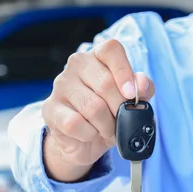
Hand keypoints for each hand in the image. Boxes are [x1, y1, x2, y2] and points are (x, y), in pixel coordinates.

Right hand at [41, 39, 153, 181]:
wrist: (84, 142)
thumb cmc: (109, 115)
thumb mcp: (131, 102)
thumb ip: (142, 90)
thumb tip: (142, 82)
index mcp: (98, 56)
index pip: (111, 49)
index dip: (124, 71)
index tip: (132, 94)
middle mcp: (76, 65)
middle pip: (105, 83)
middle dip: (120, 109)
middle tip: (122, 121)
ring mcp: (60, 85)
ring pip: (92, 106)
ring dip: (107, 125)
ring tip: (108, 130)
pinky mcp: (50, 108)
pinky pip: (76, 123)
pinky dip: (89, 134)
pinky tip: (89, 134)